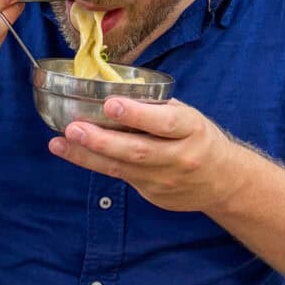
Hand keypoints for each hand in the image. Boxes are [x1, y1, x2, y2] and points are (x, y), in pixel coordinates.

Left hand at [48, 97, 241, 212]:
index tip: (110, 105)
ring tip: (60, 143)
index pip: (164, 123)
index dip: (136, 115)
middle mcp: (179, 157)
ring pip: (122, 168)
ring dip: (87, 155)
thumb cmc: (200, 139)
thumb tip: (115, 90)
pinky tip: (72, 153)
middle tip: (74, 128)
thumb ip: (157, 108)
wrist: (223, 182)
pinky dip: (94, 164)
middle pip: (137, 151)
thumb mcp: (189, 117)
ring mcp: (164, 180)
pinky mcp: (152, 194)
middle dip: (102, 140)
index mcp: (191, 130)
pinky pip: (120, 177)